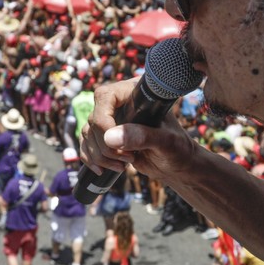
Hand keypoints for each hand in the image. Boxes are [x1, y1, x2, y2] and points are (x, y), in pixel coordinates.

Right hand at [78, 78, 195, 181]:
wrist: (177, 164)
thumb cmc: (177, 148)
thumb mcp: (165, 142)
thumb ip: (142, 137)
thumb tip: (110, 138)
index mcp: (134, 94)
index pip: (105, 97)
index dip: (103, 120)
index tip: (115, 142)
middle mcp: (119, 104)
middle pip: (94, 119)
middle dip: (106, 145)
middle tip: (128, 157)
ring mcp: (110, 120)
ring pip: (87, 134)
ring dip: (100, 155)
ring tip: (123, 165)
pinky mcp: (105, 137)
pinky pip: (86, 145)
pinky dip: (91, 159)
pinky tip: (103, 170)